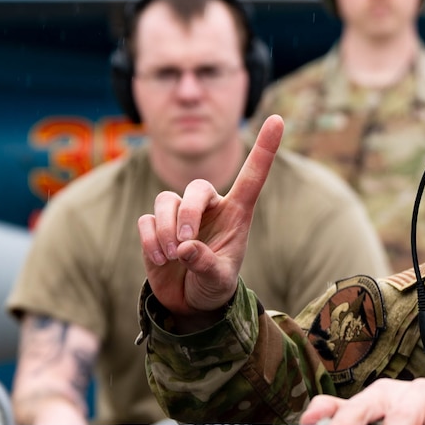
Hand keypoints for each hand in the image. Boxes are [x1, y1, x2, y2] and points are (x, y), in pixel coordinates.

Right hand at [138, 115, 281, 321]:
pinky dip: (150, 240)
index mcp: (236, 213)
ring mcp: (180, 215)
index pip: (252, 176)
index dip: (265, 149)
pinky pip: (146, 220)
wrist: (188, 304)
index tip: (278, 120)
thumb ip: (207, 265)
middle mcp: (209, 207)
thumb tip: (185, 248)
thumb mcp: (218, 281)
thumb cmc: (213, 286)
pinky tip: (160, 259)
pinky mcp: (155, 226)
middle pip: (197, 186)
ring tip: (173, 256)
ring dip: (166, 229)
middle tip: (185, 244)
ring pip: (166, 200)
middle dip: (188, 213)